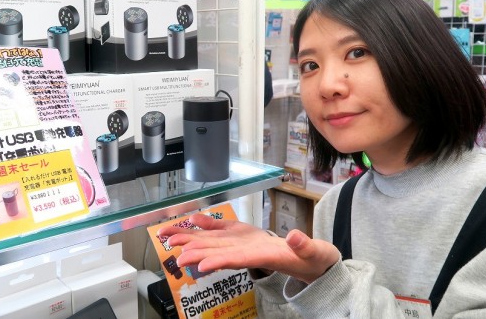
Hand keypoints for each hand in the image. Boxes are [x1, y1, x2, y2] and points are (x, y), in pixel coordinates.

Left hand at [157, 213, 339, 283]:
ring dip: (192, 241)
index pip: (238, 260)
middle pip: (219, 253)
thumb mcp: (314, 253)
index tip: (201, 265)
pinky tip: (191, 221)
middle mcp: (249, 252)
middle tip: (177, 255)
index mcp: (265, 257)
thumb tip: (296, 238)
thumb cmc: (313, 259)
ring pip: (214, 243)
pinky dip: (206, 226)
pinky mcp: (244, 235)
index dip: (219, 262)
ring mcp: (244, 244)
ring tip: (171, 239)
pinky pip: (222, 230)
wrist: (311, 261)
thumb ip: (304, 246)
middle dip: (197, 254)